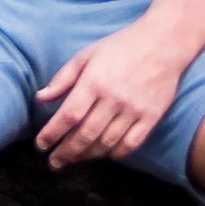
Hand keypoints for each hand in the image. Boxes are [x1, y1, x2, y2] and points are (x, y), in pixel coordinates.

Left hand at [32, 17, 199, 166]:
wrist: (163, 43)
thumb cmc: (120, 47)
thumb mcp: (86, 56)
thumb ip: (62, 79)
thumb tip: (41, 99)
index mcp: (94, 82)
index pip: (68, 116)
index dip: (52, 134)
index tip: (41, 145)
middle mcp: (113, 99)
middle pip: (85, 135)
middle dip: (66, 152)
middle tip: (54, 162)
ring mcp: (134, 110)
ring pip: (106, 143)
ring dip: (87, 156)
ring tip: (74, 159)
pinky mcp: (151, 117)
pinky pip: (131, 144)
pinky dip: (115, 154)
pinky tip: (103, 155)